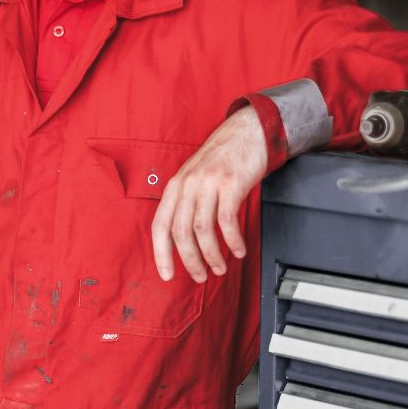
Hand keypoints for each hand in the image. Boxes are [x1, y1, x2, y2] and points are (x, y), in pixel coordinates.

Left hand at [152, 105, 268, 282]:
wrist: (247, 131)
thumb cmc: (223, 158)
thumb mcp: (195, 177)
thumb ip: (186, 202)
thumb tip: (183, 240)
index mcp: (175, 185)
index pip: (160, 225)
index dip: (161, 254)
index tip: (167, 275)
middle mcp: (188, 184)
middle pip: (181, 233)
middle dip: (190, 261)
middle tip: (201, 276)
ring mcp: (209, 183)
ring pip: (202, 230)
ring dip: (212, 255)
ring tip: (220, 268)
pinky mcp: (231, 183)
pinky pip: (227, 221)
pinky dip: (233, 241)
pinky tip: (238, 250)